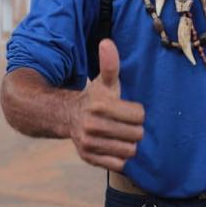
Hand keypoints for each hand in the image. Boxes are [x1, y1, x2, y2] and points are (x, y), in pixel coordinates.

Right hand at [66, 39, 144, 171]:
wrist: (66, 116)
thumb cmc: (94, 97)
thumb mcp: (104, 81)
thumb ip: (110, 64)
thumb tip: (107, 42)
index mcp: (100, 105)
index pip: (139, 115)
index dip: (137, 112)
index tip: (129, 110)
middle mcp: (93, 126)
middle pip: (136, 134)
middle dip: (135, 129)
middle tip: (126, 124)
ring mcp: (89, 143)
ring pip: (129, 151)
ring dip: (128, 143)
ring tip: (120, 135)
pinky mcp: (88, 158)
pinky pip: (118, 164)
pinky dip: (119, 157)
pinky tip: (113, 146)